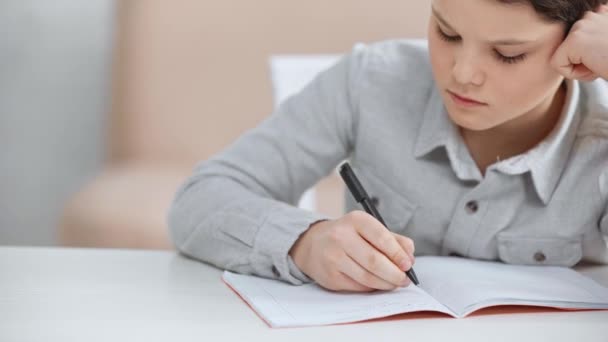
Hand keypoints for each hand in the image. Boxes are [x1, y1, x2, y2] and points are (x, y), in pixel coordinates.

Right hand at [289, 211, 415, 291]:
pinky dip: (372, 287)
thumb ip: (393, 239)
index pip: (382, 238)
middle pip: (375, 261)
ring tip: (394, 283)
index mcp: (356, 220)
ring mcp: (333, 257)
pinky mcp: (330, 276)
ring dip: (386, 283)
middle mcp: (341, 236)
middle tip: (405, 279)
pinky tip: (377, 284)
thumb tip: (409, 257)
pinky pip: (358, 286)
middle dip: (395, 274)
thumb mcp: (369, 229)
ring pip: (367, 277)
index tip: (408, 264)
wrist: (313, 244)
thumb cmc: (348, 236)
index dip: (398, 254)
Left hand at [551, 5, 607, 81]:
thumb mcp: (606, 45)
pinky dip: (574, 75)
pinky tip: (595, 68)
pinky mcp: (574, 40)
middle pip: (566, 50)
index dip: (587, 58)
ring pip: (561, 58)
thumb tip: (598, 12)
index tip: (606, 56)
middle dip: (583, 62)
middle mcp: (588, 16)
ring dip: (580, 69)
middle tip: (604, 61)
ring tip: (601, 64)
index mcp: (598, 15)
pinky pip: (558, 66)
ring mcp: (580, 27)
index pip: (574, 43)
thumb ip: (597, 33)